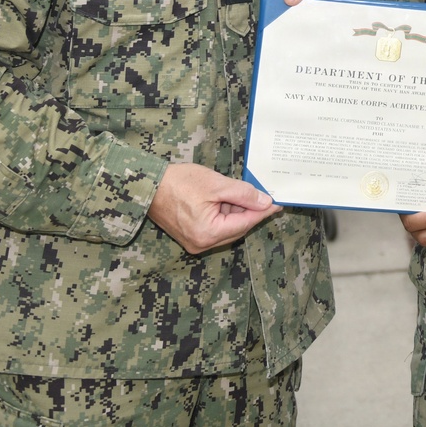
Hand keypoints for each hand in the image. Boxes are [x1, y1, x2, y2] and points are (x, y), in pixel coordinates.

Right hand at [146, 163, 280, 254]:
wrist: (147, 184)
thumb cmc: (179, 182)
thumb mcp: (216, 184)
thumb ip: (243, 194)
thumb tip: (264, 201)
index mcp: (208, 234)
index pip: (244, 223)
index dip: (262, 211)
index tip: (278, 203)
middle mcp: (201, 243)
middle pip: (236, 228)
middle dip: (249, 210)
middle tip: (264, 195)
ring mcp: (194, 241)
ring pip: (226, 227)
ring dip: (236, 210)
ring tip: (243, 192)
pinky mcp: (189, 235)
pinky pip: (214, 226)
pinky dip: (223, 213)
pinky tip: (228, 198)